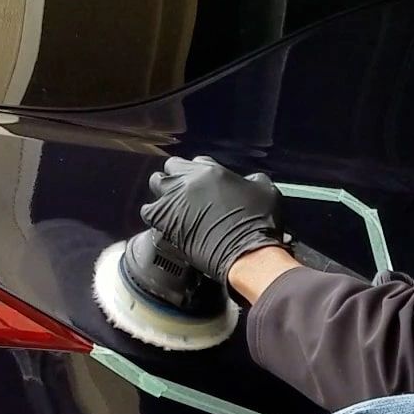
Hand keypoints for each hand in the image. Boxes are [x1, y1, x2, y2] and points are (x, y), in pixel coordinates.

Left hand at [139, 156, 285, 283]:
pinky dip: (154, 214)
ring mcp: (174, 200)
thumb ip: (253, 180)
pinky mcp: (166, 221)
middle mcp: (189, 180)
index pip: (198, 161)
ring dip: (164, 190)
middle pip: (172, 166)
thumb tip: (250, 180)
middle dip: (178, 175)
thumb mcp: (266, 191)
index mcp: (211, 170)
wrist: (247, 252)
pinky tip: (163, 220)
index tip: (206, 182)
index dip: (202, 171)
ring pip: (156, 182)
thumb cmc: (258, 223)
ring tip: (172, 202)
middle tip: (187, 190)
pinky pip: (148, 211)